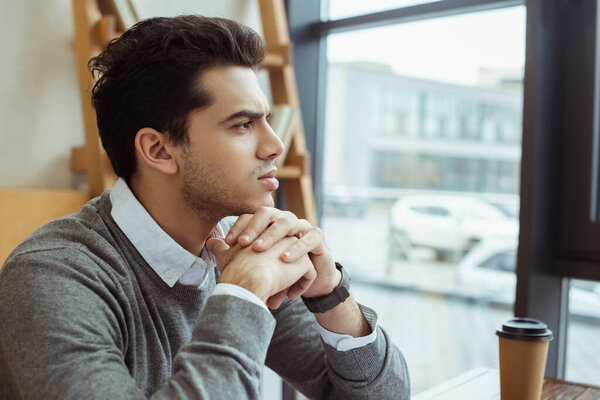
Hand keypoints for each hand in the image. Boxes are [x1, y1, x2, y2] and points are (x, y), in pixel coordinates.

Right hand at [206, 236, 315, 308]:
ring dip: (290, 283)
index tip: (258, 280)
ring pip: (298, 266)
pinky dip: (301, 287)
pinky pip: (309, 275)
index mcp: (265, 232)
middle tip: (268, 292)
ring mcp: (295, 246)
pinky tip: (289, 296)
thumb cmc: (235, 269)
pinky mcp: (304, 261)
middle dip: (279, 276)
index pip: (272, 249)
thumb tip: (211, 242)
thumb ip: (221, 248)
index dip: (266, 266)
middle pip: (286, 257)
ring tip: (277, 298)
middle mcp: (282, 235)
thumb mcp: (226, 255)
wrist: (250, 279)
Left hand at [224, 207, 340, 298]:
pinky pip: (308, 239)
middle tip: (243, 244)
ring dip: (273, 236)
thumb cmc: (281, 270)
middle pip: (269, 214)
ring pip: (288, 223)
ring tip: (260, 250)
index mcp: (269, 223)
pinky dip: (297, 249)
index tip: (228, 243)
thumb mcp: (257, 262)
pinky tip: (285, 260)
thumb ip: (234, 252)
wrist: (309, 281)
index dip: (240, 227)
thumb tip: (211, 243)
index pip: (252, 216)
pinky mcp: (318, 238)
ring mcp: (303, 227)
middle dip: (254, 228)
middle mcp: (285, 220)